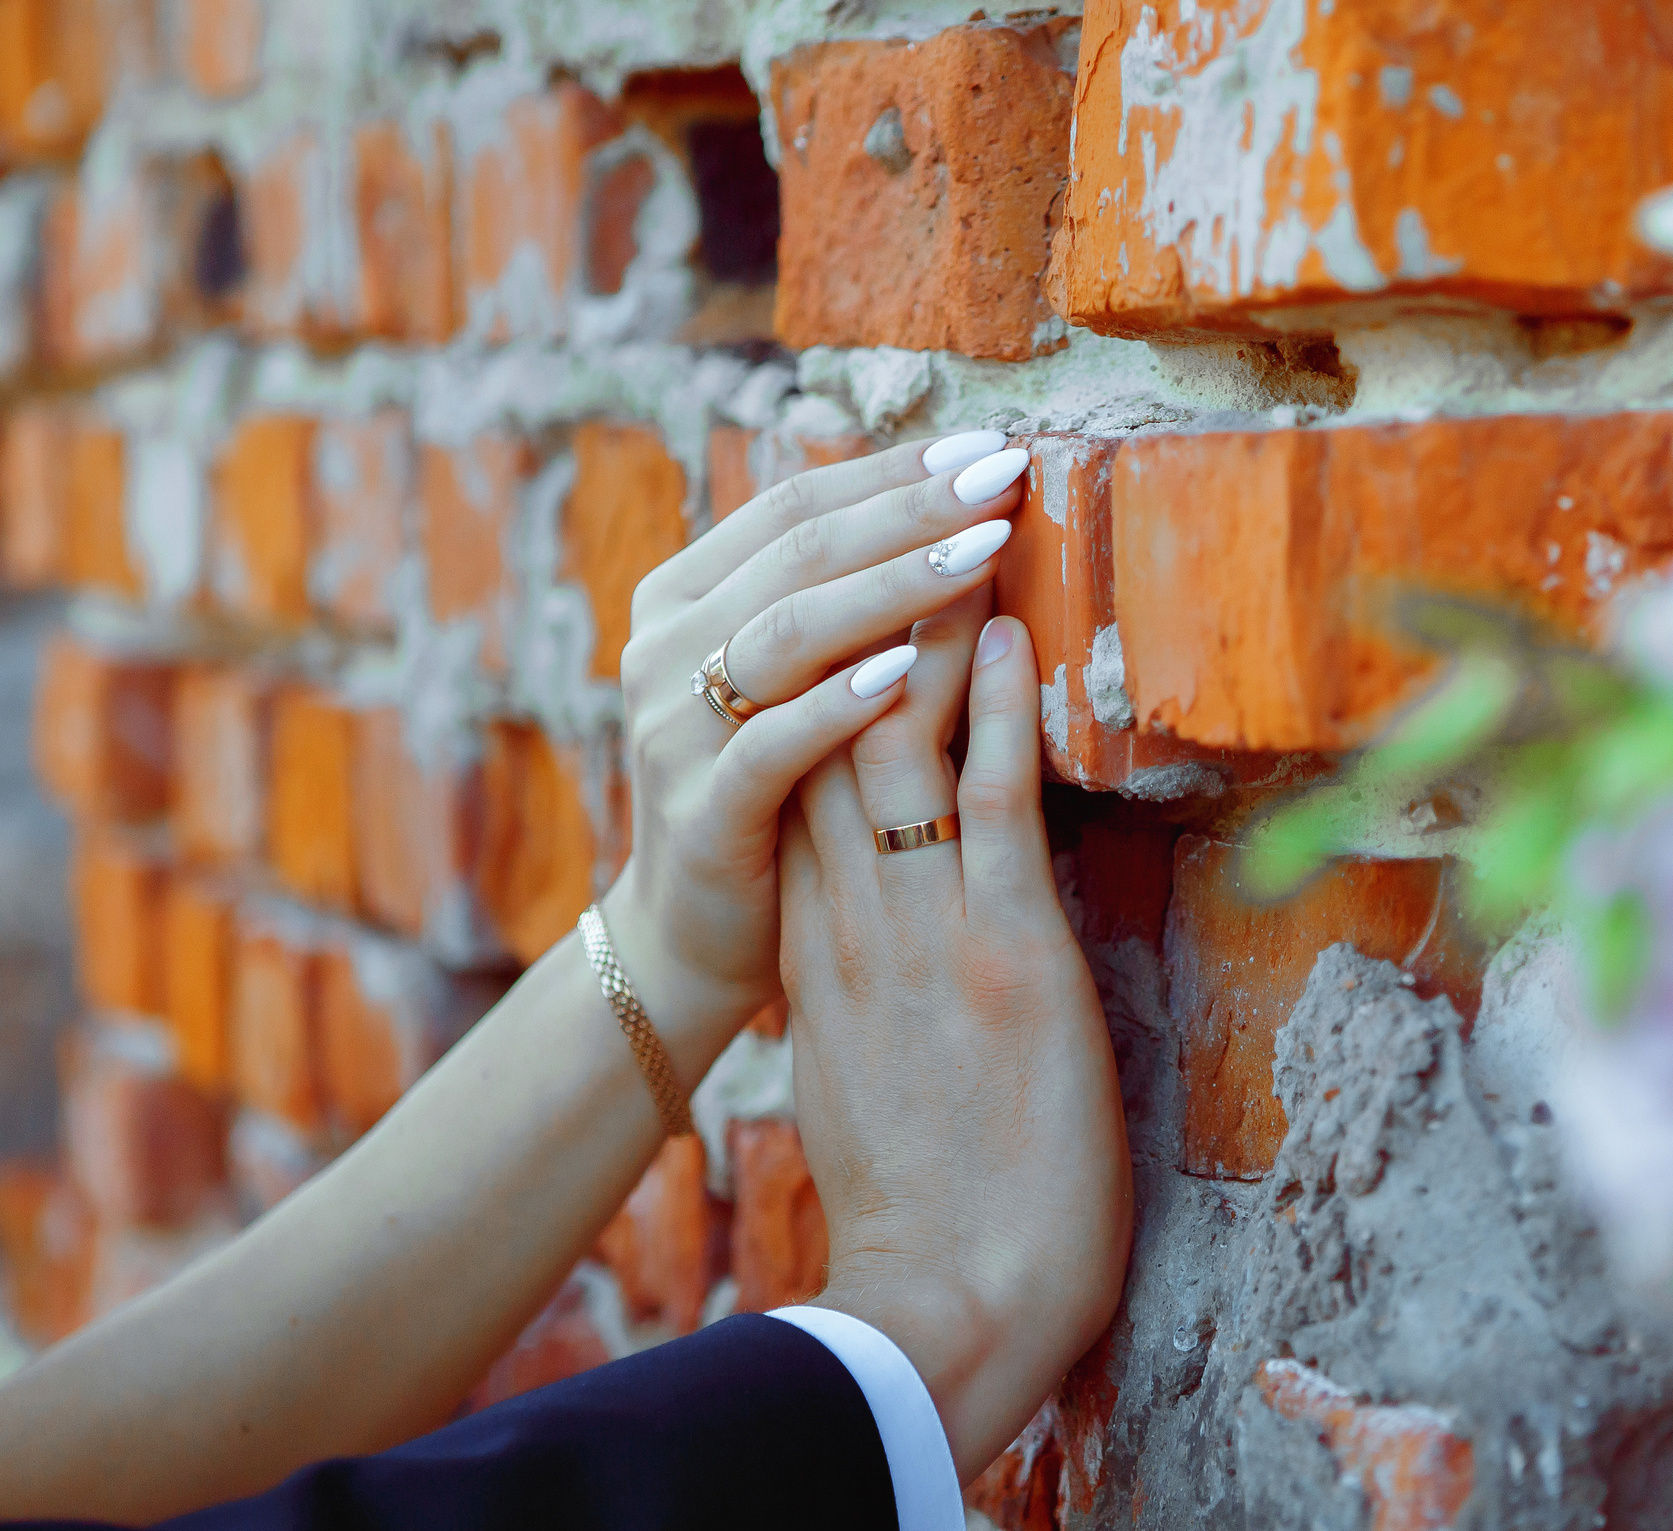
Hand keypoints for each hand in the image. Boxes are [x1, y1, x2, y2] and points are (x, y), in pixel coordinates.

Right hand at [604, 432, 1031, 1059]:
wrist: (692, 937)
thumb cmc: (771, 793)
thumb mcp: (795, 683)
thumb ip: (839, 602)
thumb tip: (944, 502)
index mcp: (687, 599)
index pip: (796, 504)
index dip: (893, 472)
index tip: (988, 446)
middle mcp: (665, 649)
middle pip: (799, 553)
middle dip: (910, 509)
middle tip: (1003, 475)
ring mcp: (672, 730)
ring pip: (788, 633)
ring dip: (891, 588)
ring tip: (981, 551)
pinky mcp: (701, 812)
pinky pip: (771, 745)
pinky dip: (836, 705)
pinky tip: (905, 674)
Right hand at [778, 600, 1132, 1482]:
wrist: (943, 1306)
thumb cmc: (920, 1210)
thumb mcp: (858, 1074)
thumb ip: (856, 991)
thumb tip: (866, 941)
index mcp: (812, 951)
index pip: (788, 778)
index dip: (803, 675)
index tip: (819, 583)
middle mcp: (848, 923)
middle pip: (827, 733)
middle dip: (849, 616)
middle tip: (882, 504)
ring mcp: (921, 932)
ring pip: (896, 744)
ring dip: (920, 626)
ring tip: (954, 525)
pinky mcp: (1005, 954)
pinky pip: (990, 802)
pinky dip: (996, 712)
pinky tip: (1002, 631)